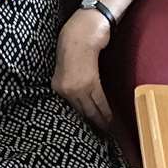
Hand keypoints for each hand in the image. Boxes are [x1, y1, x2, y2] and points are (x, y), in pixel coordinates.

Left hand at [52, 8, 112, 130]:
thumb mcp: (66, 67)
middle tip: (102, 137)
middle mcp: (65, 89)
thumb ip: (70, 83)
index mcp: (57, 86)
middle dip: (93, 126)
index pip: (71, 110)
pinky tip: (111, 120)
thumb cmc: (75, 45)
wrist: (82, 30)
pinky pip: (100, 102)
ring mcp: (77, 87)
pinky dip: (106, 112)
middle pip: (82, 113)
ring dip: (102, 122)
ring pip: (92, 110)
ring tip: (109, 132)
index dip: (82, 121)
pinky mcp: (90, 83)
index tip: (90, 132)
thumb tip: (81, 99)